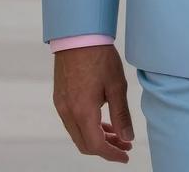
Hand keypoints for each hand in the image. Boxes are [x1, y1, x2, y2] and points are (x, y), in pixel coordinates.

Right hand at [53, 43, 133, 161]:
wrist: (78, 34)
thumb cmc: (99, 56)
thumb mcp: (116, 85)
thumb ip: (121, 114)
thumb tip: (128, 137)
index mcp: (83, 111)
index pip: (96, 145)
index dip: (112, 154)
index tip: (126, 154)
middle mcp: (68, 112)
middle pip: (85, 144)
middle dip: (106, 148)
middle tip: (124, 144)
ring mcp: (61, 105)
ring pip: (78, 133)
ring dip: (96, 137)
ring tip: (116, 132)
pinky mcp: (60, 97)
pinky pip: (72, 121)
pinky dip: (87, 126)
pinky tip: (101, 120)